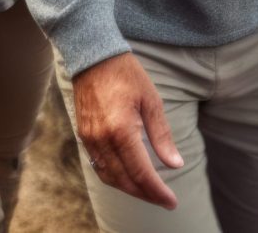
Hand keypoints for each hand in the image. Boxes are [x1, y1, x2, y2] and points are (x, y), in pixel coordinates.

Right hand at [72, 52, 182, 208]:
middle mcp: (102, 138)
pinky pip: (98, 164)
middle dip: (146, 194)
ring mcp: (89, 137)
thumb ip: (161, 135)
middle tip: (163, 200)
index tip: (171, 202)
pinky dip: (113, 176)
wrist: (92, 56)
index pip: (141, 173)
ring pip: (109, 176)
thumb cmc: (125, 74)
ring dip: (129, 188)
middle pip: (125, 180)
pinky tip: (126, 175)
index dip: (158, 192)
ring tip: (147, 191)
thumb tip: (174, 164)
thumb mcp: (151, 100)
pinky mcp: (83, 133)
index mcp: (121, 130)